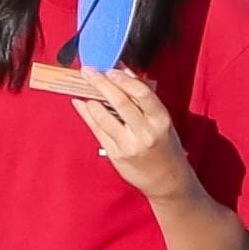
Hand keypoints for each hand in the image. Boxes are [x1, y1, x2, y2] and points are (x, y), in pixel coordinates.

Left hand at [57, 61, 201, 205]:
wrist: (167, 179)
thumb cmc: (165, 145)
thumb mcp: (161, 120)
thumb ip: (144, 98)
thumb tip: (125, 72)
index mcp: (161, 120)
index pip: (142, 94)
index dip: (124, 80)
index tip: (110, 69)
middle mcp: (145, 133)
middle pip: (120, 102)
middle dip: (101, 83)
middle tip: (87, 71)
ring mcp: (129, 145)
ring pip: (104, 117)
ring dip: (91, 99)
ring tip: (83, 87)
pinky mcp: (116, 155)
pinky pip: (97, 131)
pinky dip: (87, 115)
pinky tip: (81, 104)